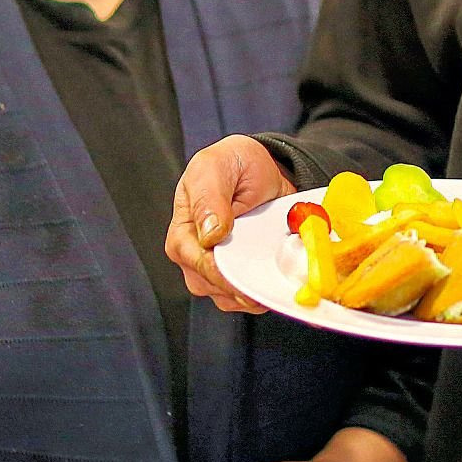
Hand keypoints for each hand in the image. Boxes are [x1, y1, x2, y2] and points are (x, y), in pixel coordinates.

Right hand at [168, 135, 293, 312]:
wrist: (261, 168)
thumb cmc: (231, 164)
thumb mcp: (214, 168)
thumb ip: (209, 198)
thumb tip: (210, 234)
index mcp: (182, 234)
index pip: (198, 263)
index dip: (223, 273)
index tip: (247, 275)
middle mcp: (195, 257)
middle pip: (215, 287)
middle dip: (243, 286)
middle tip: (272, 274)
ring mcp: (218, 271)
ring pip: (233, 298)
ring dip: (256, 291)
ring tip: (279, 272)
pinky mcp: (240, 277)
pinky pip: (250, 297)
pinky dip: (266, 290)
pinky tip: (279, 277)